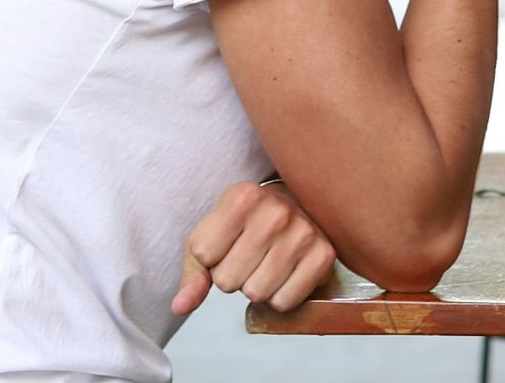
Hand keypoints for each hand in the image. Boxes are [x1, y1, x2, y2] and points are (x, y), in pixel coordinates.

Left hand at [173, 180, 337, 315]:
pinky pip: (284, 302)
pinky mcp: (324, 255)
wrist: (299, 204)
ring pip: (256, 294)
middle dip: (235, 275)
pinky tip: (286, 272)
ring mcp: (304, 233)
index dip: (212, 259)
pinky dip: (281, 296)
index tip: (230, 242)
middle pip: (229, 281)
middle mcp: (277, 211)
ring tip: (268, 262)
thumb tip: (180, 306)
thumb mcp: (214, 233)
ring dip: (257, 286)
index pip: (205, 256)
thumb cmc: (249, 222)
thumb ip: (194, 270)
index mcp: (244, 197)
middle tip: (251, 254)